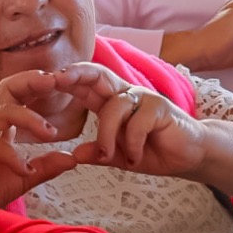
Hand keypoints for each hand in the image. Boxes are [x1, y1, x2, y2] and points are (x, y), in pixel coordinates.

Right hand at [0, 70, 79, 208]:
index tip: (60, 82)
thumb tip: (72, 159)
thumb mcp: (23, 177)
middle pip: (6, 86)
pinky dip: (13, 157)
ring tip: (50, 133)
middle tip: (55, 81)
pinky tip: (25, 171)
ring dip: (31, 119)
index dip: (35, 84)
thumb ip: (45, 166)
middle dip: (31, 80)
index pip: (16, 92)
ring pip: (4, 112)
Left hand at [55, 62, 208, 175]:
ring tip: (109, 156)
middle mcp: (126, 94)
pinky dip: (132, 144)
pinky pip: (136, 123)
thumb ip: (99, 153)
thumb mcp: (120, 156)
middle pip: (98, 75)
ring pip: (113, 107)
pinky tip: (135, 158)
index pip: (86, 85)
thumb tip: (74, 155)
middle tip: (56, 79)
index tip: (42, 82)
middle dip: (76, 74)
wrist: (190, 156)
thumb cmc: (153, 151)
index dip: (66, 80)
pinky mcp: (160, 108)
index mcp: (112, 102)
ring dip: (106, 136)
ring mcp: (144, 98)